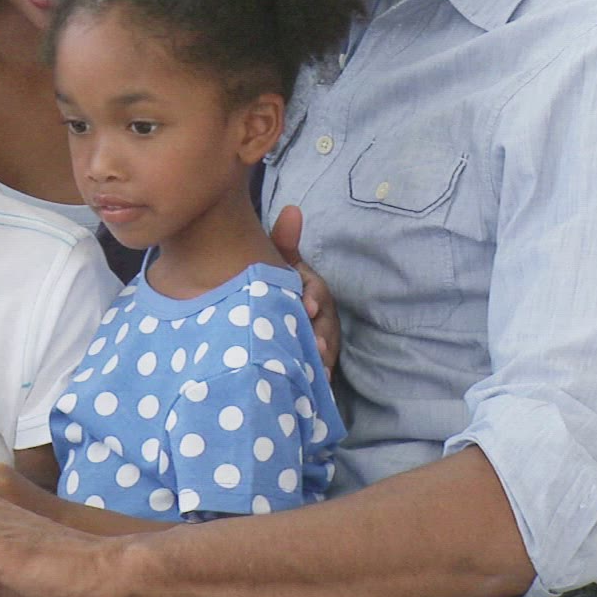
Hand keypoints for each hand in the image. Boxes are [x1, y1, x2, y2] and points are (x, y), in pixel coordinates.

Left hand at [270, 205, 340, 370]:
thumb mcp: (281, 269)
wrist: (271, 321)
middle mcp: (321, 317)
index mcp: (312, 292)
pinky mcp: (317, 364)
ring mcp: (322, 341)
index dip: (312, 298)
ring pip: (325, 352)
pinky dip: (318, 380)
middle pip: (326, 326)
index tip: (304, 306)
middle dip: (321, 335)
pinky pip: (320, 372)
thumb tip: (292, 209)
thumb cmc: (278, 290)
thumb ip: (284, 243)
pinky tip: (314, 387)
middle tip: (314, 344)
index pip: (317, 293)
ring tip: (317, 371)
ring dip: (321, 361)